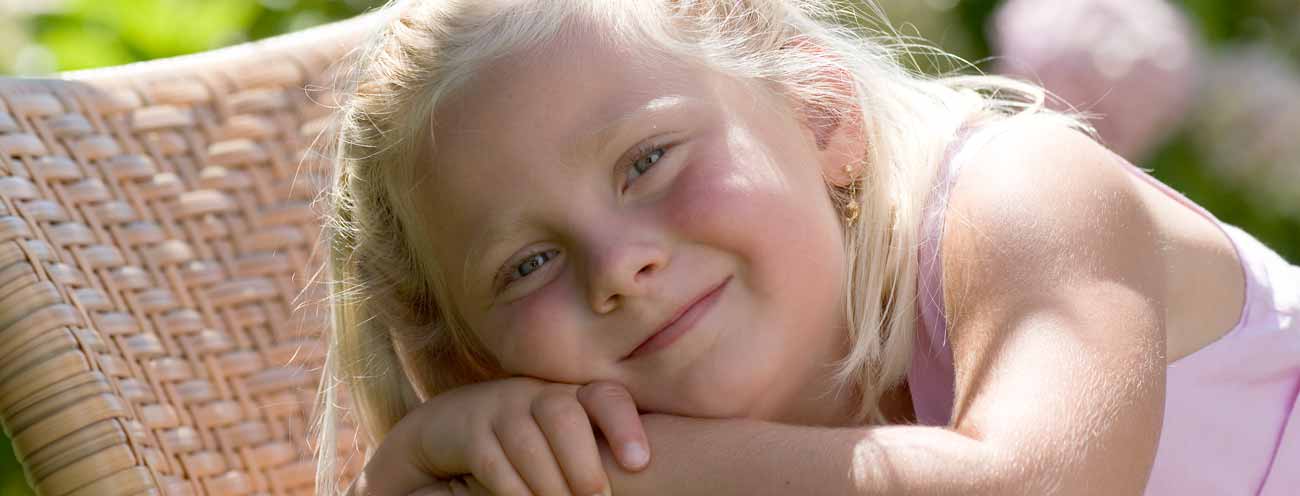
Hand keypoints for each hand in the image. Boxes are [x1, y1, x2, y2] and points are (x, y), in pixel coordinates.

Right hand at [348, 378, 649, 495]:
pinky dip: (512, 490)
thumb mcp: (562, 440)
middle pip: (563, 416)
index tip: (638, 462)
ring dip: (549, 485)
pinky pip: (491, 461)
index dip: (623, 424)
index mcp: (571, 395)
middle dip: (583, 463)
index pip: (605, 397)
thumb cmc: (527, 442)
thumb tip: (628, 480)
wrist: (450, 428)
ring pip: (527, 442)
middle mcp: (537, 394)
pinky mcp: (469, 431)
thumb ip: (592, 454)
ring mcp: (499, 407)